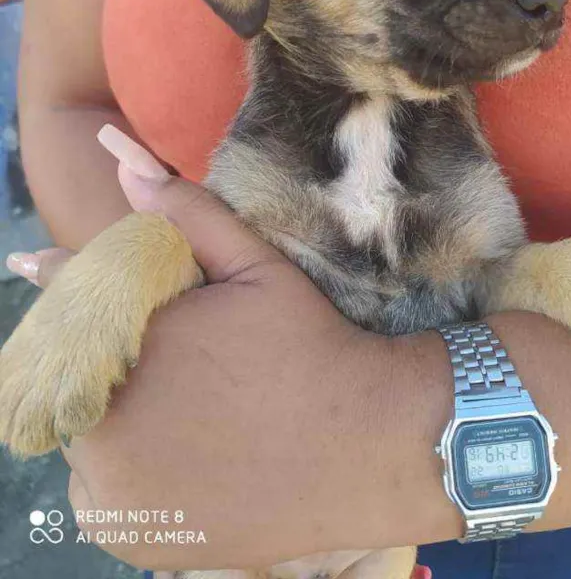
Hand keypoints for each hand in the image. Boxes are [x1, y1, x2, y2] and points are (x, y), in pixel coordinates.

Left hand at [6, 132, 457, 570]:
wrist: (367, 445)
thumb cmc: (311, 347)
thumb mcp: (254, 268)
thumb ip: (185, 214)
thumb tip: (125, 161)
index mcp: (121, 352)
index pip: (72, 315)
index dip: (95, 301)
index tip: (129, 307)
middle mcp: (101, 432)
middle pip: (75, 379)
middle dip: (110, 359)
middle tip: (178, 360)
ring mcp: (117, 497)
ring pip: (85, 437)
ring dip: (113, 415)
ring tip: (183, 402)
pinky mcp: (139, 541)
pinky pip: (106, 495)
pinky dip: (128, 471)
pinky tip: (181, 448)